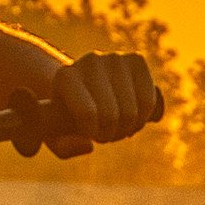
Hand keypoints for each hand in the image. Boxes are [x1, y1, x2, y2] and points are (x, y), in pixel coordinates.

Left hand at [19, 50, 163, 158]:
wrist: (84, 87)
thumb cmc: (67, 115)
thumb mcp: (56, 135)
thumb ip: (63, 146)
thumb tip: (88, 146)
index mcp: (65, 77)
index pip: (87, 113)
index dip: (93, 132)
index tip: (89, 134)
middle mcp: (89, 61)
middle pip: (111, 115)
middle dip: (110, 134)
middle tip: (104, 133)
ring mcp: (115, 58)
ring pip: (132, 112)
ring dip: (127, 128)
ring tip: (116, 125)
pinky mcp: (136, 60)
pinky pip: (149, 102)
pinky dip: (143, 118)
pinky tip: (133, 116)